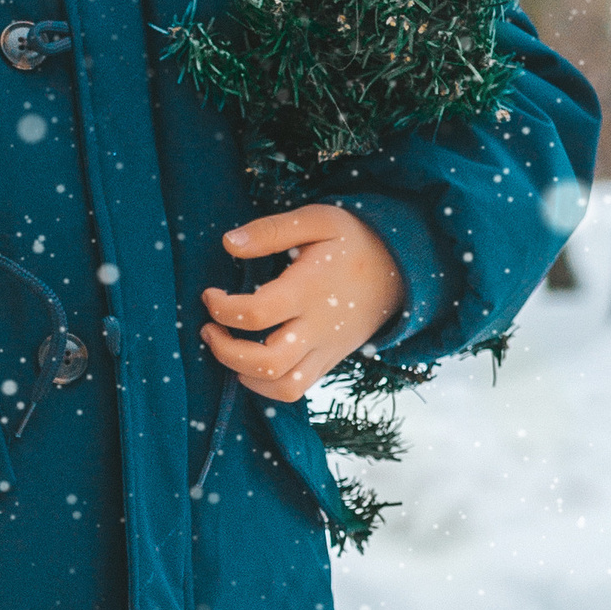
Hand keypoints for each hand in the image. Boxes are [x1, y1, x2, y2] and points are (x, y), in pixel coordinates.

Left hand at [201, 205, 406, 401]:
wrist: (401, 270)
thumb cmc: (352, 241)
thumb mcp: (317, 220)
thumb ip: (271, 230)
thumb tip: (228, 243)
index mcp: (311, 289)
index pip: (257, 313)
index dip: (223, 309)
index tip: (210, 295)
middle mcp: (319, 327)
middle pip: (266, 361)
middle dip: (225, 351)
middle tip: (210, 328)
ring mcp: (326, 350)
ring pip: (282, 385)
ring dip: (243, 373)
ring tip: (227, 348)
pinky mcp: (329, 361)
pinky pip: (294, 389)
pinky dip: (265, 385)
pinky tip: (249, 364)